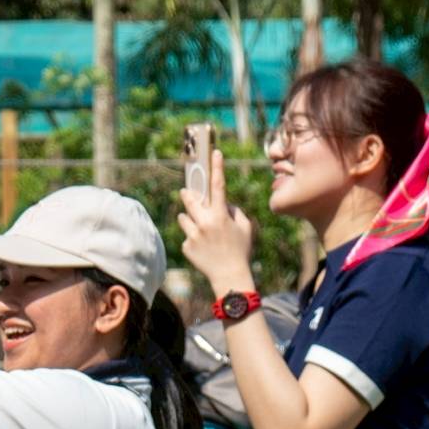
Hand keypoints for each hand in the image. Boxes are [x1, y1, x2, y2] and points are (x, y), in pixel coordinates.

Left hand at [175, 151, 256, 296]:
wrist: (229, 276)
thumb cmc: (240, 250)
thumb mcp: (244, 228)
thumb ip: (234, 211)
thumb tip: (223, 203)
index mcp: (220, 216)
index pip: (218, 186)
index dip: (216, 167)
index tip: (214, 153)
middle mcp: (204, 223)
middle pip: (189, 199)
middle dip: (188, 194)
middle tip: (187, 192)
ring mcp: (193, 235)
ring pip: (183, 218)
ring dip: (190, 219)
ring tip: (200, 229)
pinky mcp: (186, 247)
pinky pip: (186, 236)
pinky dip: (192, 238)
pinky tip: (202, 248)